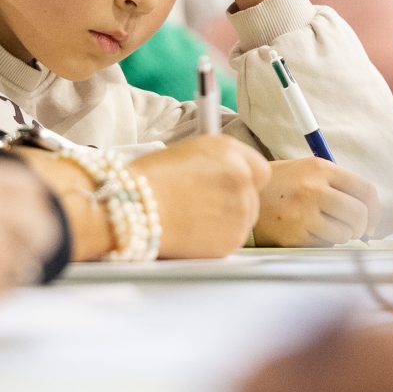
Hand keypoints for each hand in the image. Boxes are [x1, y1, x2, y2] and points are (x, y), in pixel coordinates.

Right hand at [130, 135, 264, 257]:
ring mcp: (240, 210)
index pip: (259, 170)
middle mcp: (241, 177)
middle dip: (232, 202)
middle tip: (201, 205)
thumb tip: (230, 172)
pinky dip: (216, 240)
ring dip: (224, 221)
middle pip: (252, 197)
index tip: (229, 187)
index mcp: (229, 151)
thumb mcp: (188, 152)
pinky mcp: (231, 239)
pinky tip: (191, 231)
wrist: (132, 206)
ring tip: (191, 218)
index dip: (244, 180)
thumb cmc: (148, 179)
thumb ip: (218, 161)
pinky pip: (231, 240)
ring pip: (243, 220)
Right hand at [252, 157, 377, 246]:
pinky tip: (307, 232)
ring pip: (344, 234)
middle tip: (353, 230)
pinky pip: (324, 245)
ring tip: (324, 228)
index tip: (372, 221)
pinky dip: (322, 243)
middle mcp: (313, 188)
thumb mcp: (307, 171)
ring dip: (340, 236)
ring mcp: (303, 212)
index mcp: (320, 168)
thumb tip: (371, 214)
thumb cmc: (280, 186)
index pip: (365, 190)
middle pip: (359, 214)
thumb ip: (337, 185)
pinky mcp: (294, 234)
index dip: (375, 210)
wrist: (243, 198)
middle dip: (361, 227)